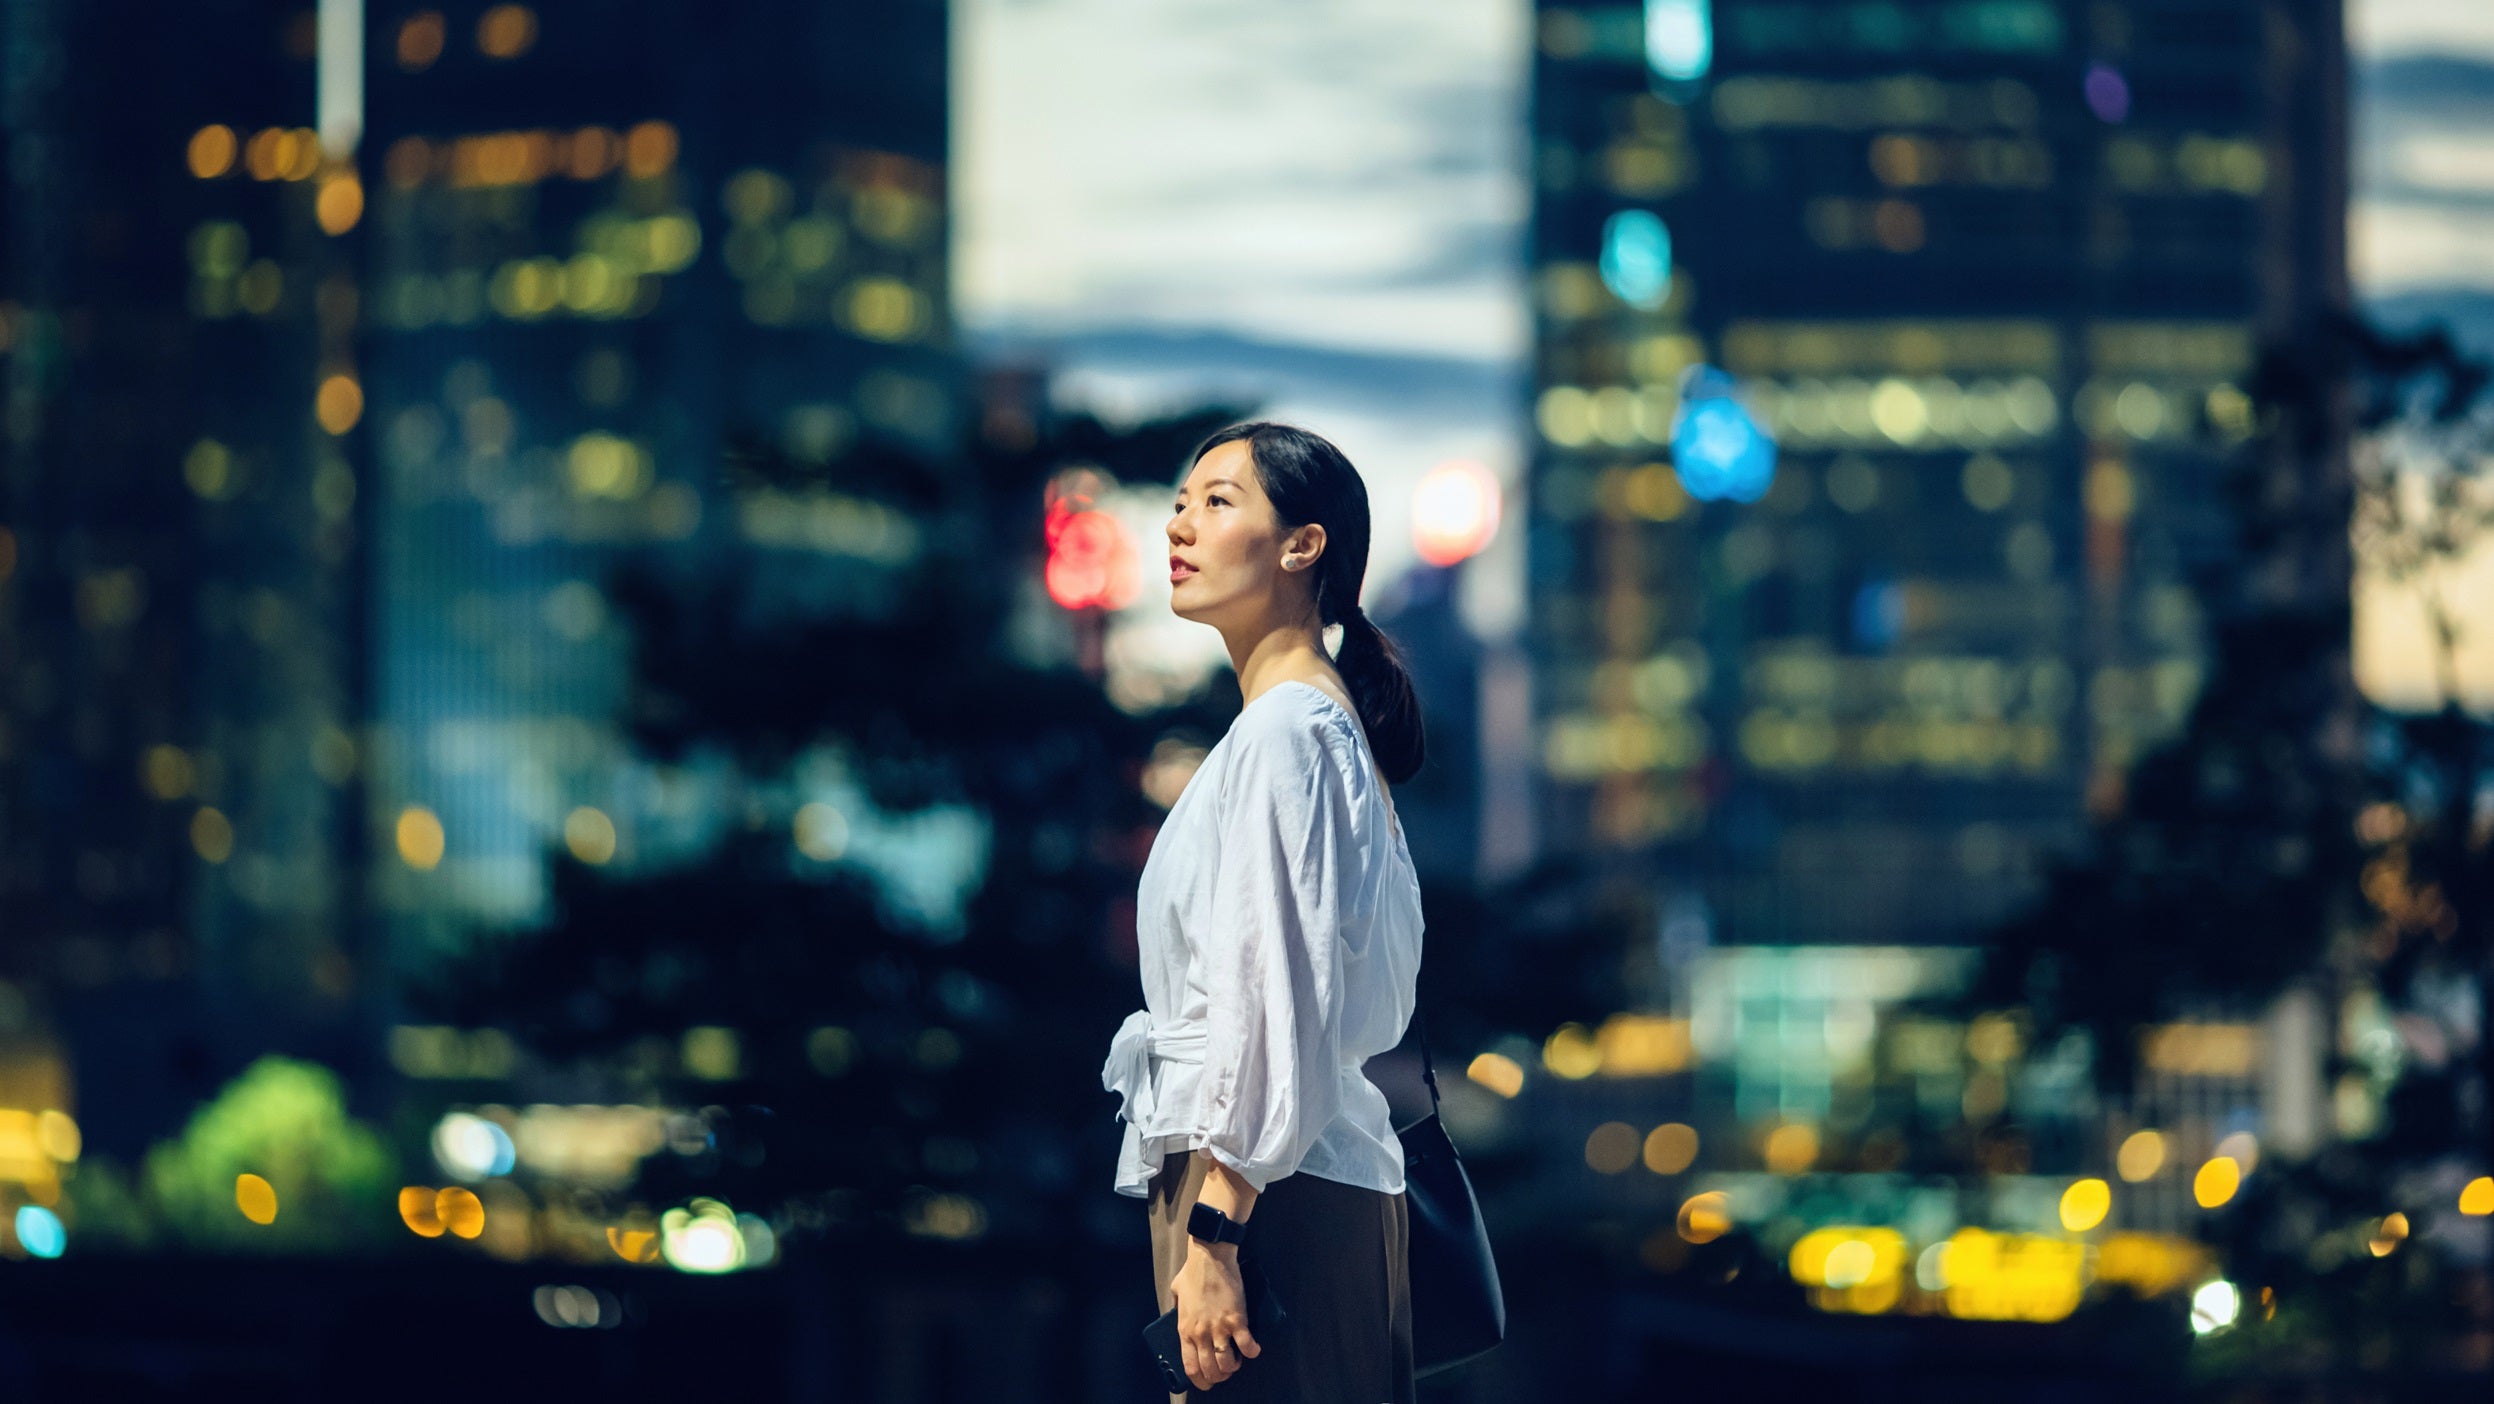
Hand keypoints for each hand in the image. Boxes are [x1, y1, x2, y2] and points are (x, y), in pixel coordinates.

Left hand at [1173, 1241, 1262, 1389]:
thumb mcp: (1176, 1293)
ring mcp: (1219, 1328)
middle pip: (1210, 1370)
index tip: (1207, 1381)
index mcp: (1185, 1330)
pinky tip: (1253, 1349)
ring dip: (1234, 1367)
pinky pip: (1246, 1346)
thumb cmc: (1193, 1272)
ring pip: (1227, 1363)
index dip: (1201, 1381)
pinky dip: (1251, 1352)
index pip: (1190, 1367)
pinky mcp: (1237, 1319)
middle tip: (1225, 1372)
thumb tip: (1181, 1315)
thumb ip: (1177, 1309)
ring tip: (1237, 1360)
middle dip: (1219, 1377)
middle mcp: (1201, 1334)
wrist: (1210, 1256)